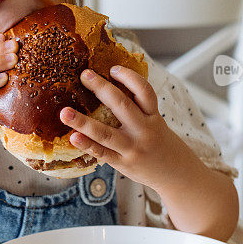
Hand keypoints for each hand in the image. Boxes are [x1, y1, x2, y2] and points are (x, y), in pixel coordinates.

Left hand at [59, 66, 195, 187]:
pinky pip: (102, 153)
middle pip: (122, 106)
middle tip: (84, 75)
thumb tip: (110, 86)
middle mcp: (144, 130)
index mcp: (153, 116)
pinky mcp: (123, 164)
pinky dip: (87, 145)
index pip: (144, 92)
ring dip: (83, 122)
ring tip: (65, 112)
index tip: (113, 69)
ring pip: (106, 133)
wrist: (177, 174)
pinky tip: (73, 137)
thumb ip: (138, 108)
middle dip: (102, 88)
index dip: (129, 77)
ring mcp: (132, 148)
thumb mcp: (156, 122)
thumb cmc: (160, 143)